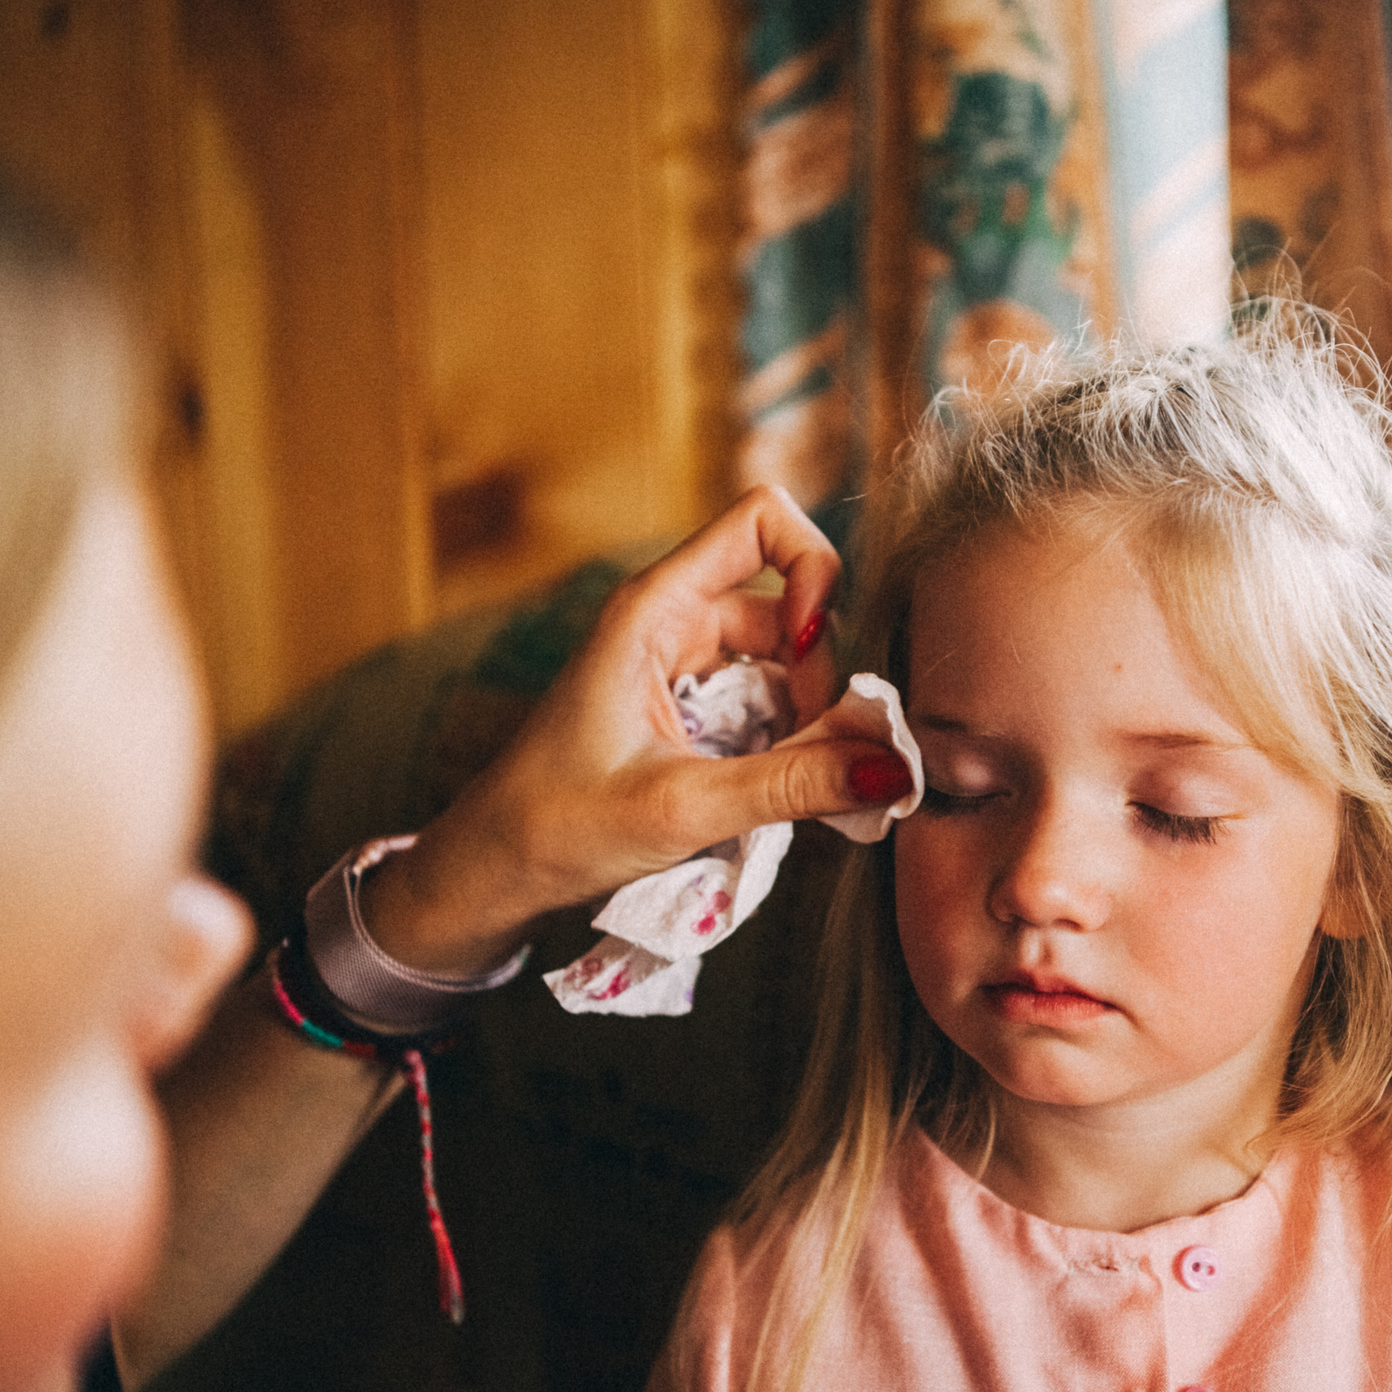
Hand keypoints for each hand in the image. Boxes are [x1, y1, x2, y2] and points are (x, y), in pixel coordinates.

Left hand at [358, 486, 909, 971]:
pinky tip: (778, 794)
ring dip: (810, 720)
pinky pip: (768, 705)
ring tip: (796, 788)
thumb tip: (894, 768)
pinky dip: (789, 744)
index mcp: (654, 609)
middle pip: (791, 606)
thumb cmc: (560, 826)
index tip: (816, 653)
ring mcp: (683, 666)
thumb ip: (792, 784)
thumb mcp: (683, 807)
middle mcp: (672, 622)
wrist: (496, 870)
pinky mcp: (690, 711)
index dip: (812, 569)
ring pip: (787, 663)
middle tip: (815, 757)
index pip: (761, 521)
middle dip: (821, 677)